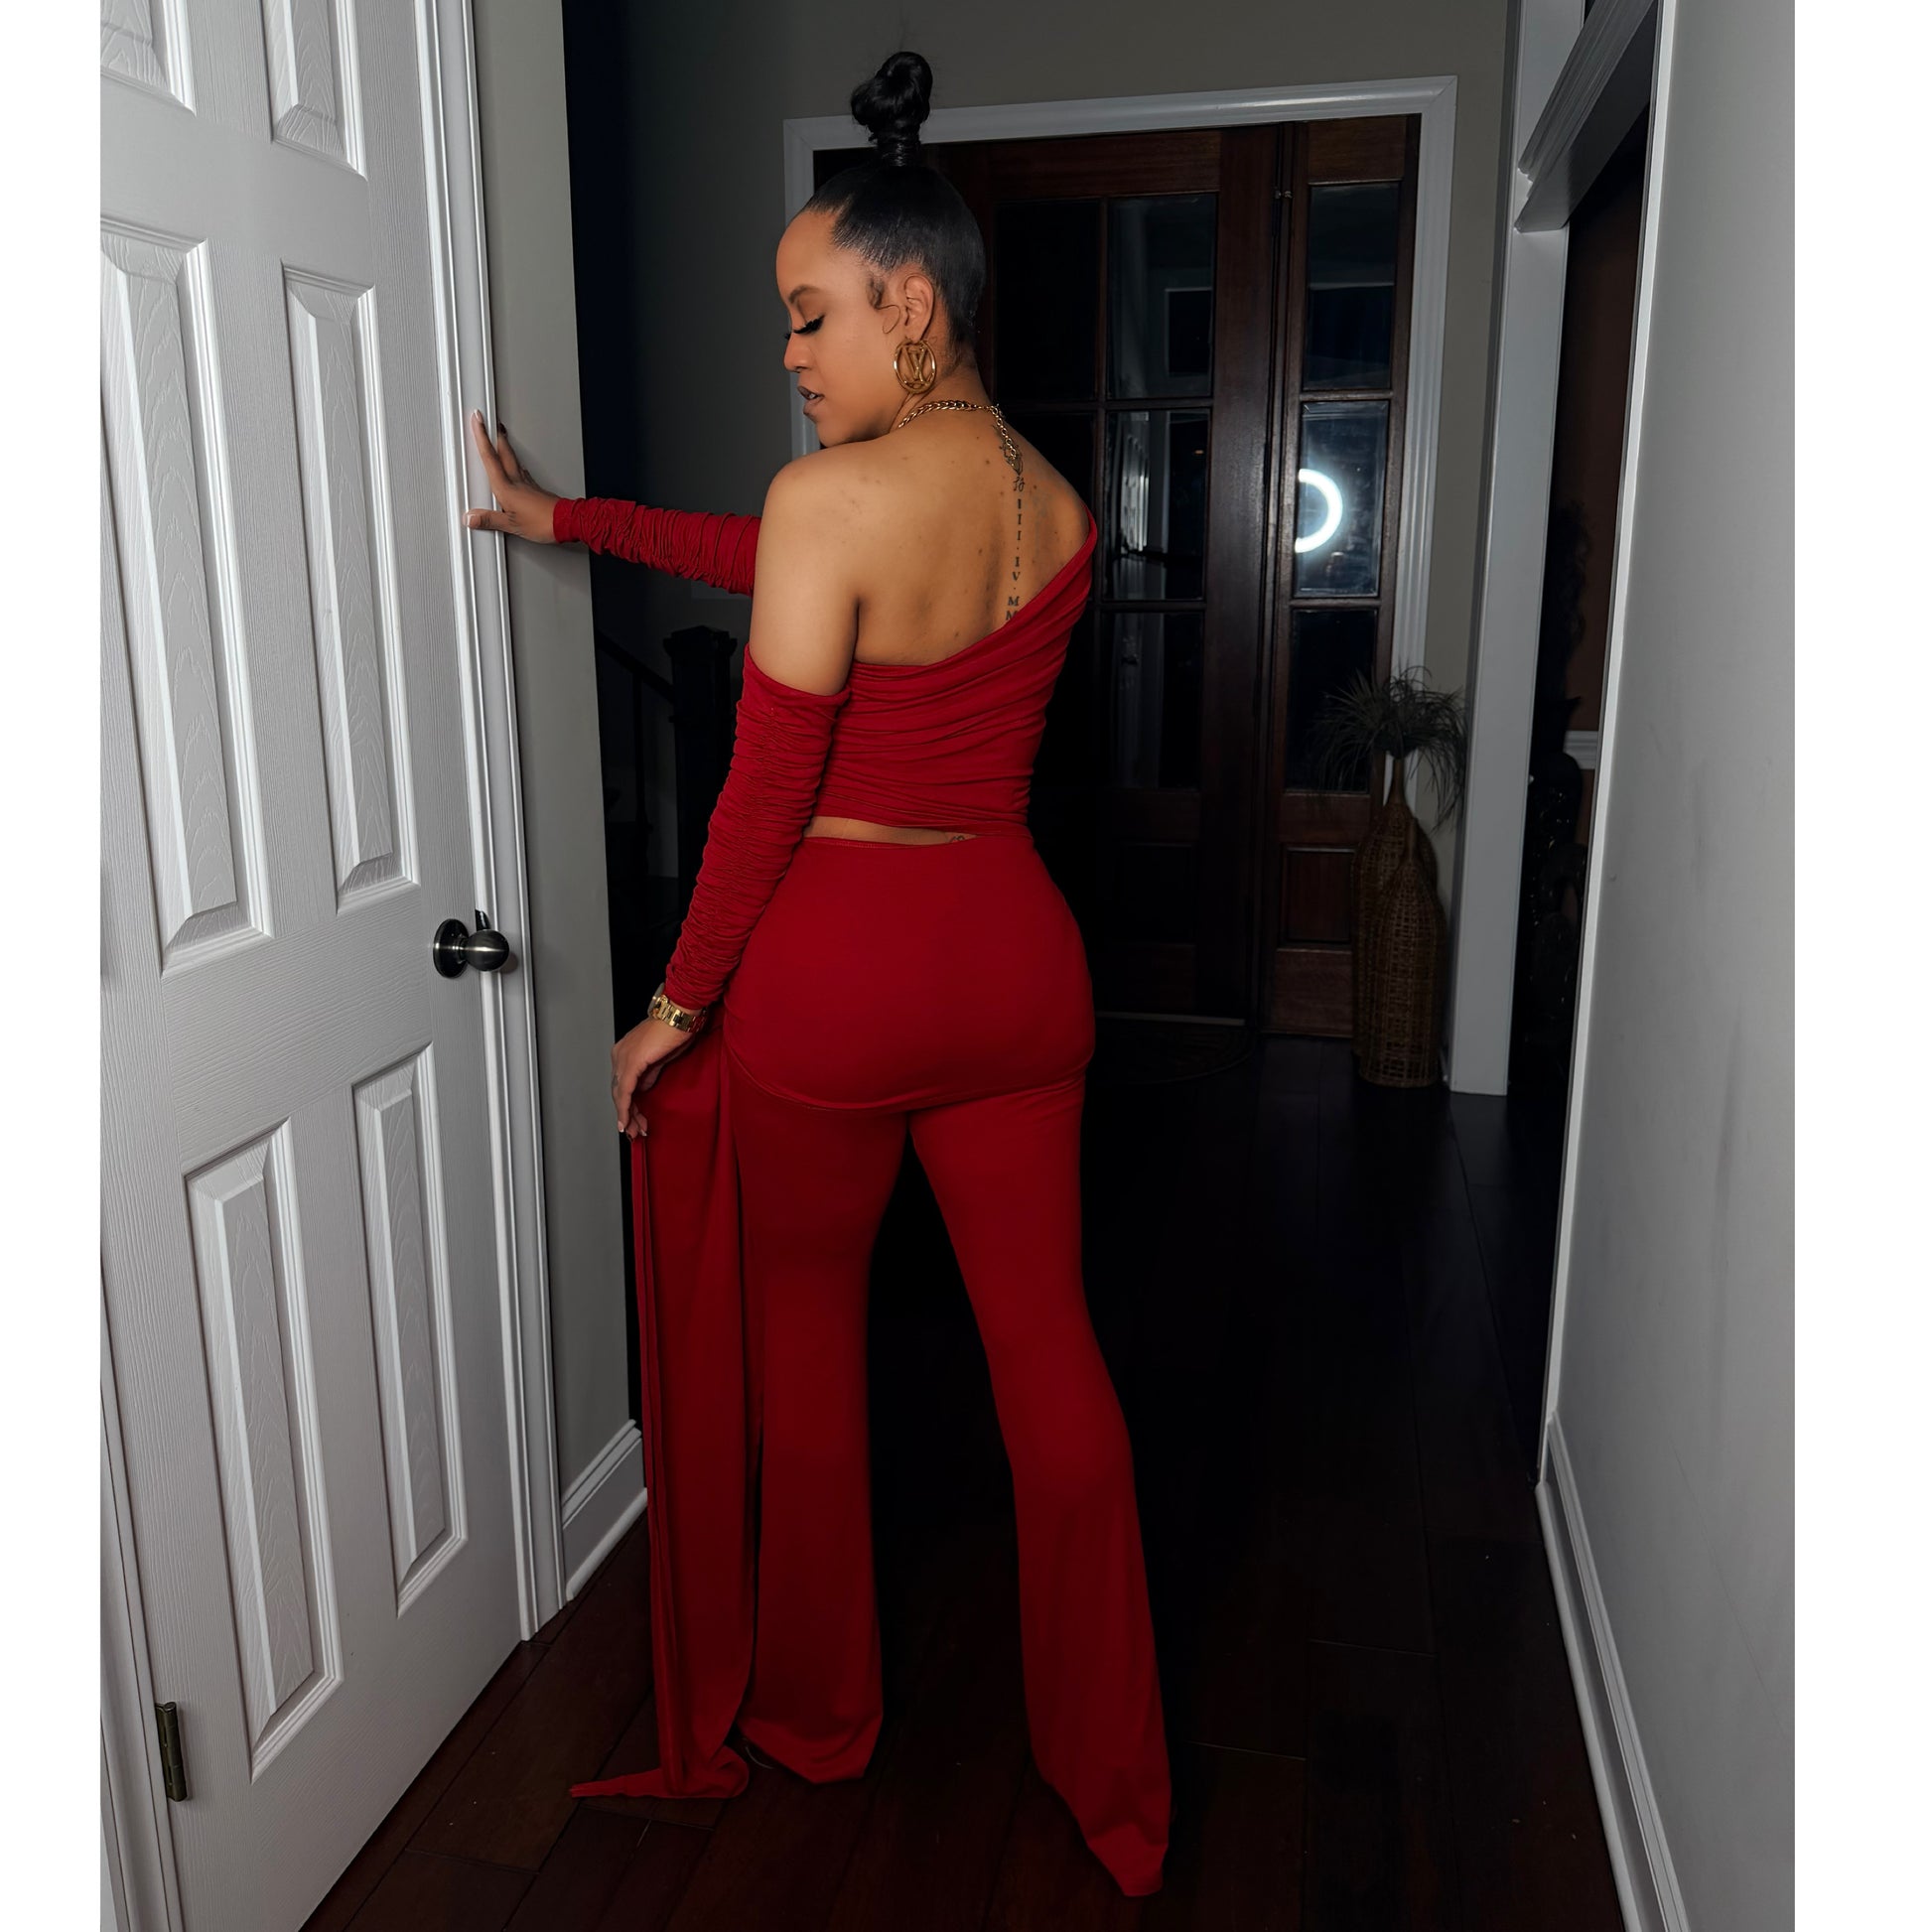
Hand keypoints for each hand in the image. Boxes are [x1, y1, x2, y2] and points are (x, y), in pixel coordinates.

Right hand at [463, 410, 557, 541]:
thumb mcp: (512, 525)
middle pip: (503, 451)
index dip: (481, 437)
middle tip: (488, 419)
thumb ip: (490, 520)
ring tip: (499, 436)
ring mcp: (527, 483)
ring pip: (512, 458)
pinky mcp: (535, 488)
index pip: (490, 457)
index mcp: (506, 487)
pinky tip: (516, 466)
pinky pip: (522, 471)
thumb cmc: (543, 522)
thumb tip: (471, 518)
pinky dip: (515, 463)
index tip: (477, 420)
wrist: (566, 521)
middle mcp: (517, 481)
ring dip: (504, 445)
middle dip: (494, 434)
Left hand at [612, 1015, 700, 1137]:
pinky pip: (625, 1091)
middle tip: (635, 1131)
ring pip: (620, 1094)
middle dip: (627, 1114)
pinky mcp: (632, 1062)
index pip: (622, 1083)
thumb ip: (649, 1073)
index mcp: (624, 1051)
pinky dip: (625, 1109)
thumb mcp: (660, 1058)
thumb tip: (644, 1087)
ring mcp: (623, 1058)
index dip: (628, 1104)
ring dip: (628, 1115)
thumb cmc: (675, 1031)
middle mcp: (619, 1054)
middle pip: (619, 1091)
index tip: (635, 1120)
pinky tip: (627, 1122)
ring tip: (635, 1131)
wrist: (680, 1015)